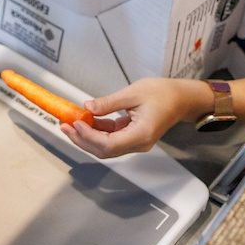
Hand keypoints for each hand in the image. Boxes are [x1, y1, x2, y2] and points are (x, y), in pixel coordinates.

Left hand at [59, 78, 207, 158]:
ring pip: (106, 147)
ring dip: (86, 137)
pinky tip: (84, 122)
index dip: (89, 137)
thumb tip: (87, 107)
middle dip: (82, 140)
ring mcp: (135, 143)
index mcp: (141, 134)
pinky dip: (96, 132)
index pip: (109, 145)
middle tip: (63, 125)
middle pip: (104, 151)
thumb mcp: (133, 93)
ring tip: (69, 124)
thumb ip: (109, 103)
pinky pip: (111, 139)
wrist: (181, 98)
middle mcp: (138, 144)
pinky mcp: (132, 137)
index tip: (76, 122)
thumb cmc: (162, 93)